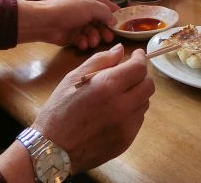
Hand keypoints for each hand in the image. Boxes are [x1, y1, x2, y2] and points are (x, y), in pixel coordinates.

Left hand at [18, 0, 118, 49]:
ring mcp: (78, 22)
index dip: (115, 14)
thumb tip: (114, 20)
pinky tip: (83, 44)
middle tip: (109, 38)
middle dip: (105, 30)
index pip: (107, 5)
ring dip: (94, 37)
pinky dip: (84, 42)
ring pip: (93, 32)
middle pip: (101, 21)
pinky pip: (83, 39)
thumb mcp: (91, 6)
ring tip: (93, 42)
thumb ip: (106, 12)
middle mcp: (84, 9)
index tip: (124, 24)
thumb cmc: (69, 9)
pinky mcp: (72, 35)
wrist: (45, 21)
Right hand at [32, 44, 153, 172]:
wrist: (52, 150)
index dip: (140, 58)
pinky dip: (132, 111)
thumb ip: (100, 61)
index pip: (139, 68)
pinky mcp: (126, 141)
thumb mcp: (72, 78)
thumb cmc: (58, 110)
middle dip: (141, 76)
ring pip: (145, 102)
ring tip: (118, 94)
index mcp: (107, 86)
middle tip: (128, 74)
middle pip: (148, 85)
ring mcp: (126, 126)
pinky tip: (115, 112)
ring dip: (137, 94)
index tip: (136, 55)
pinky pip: (138, 120)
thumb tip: (120, 50)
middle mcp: (122, 105)